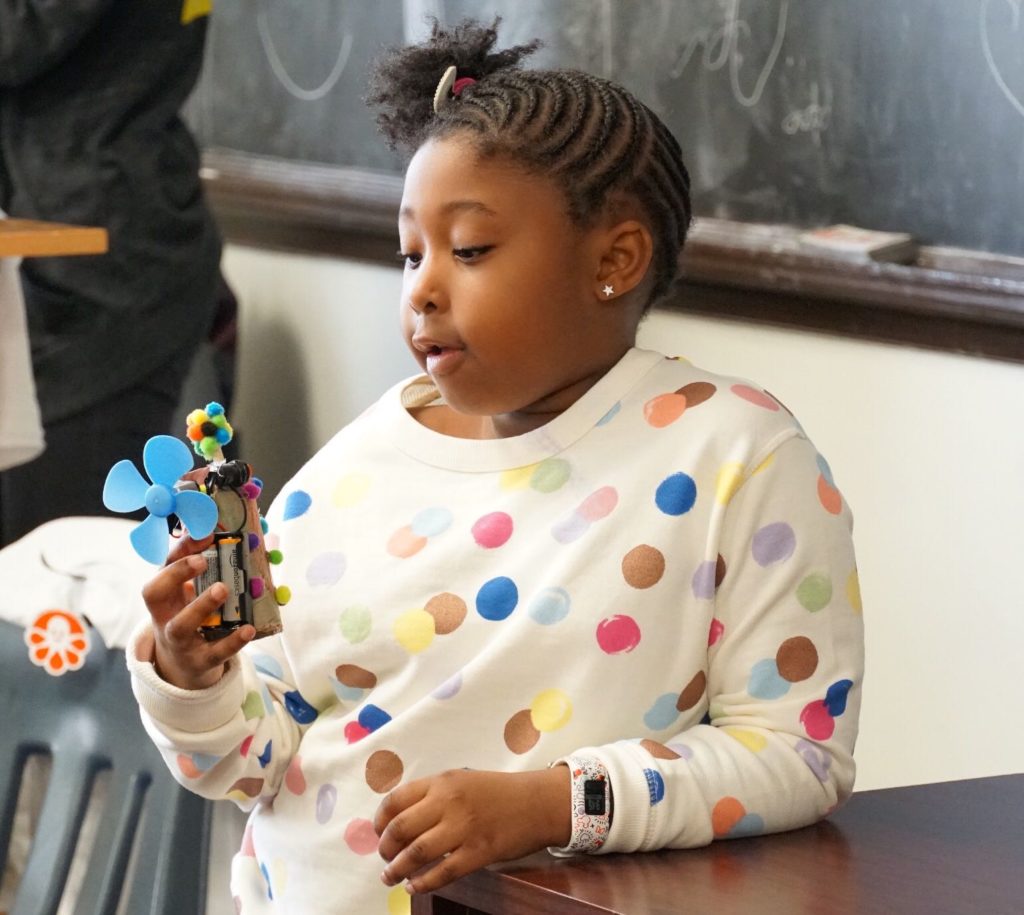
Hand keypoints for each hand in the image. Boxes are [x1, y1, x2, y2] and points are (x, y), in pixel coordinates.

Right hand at [140, 533, 254, 689]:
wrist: (185, 667)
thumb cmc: (190, 619)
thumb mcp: (190, 595)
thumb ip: (202, 568)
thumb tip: (221, 532)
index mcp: (163, 596)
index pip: (160, 568)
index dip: (177, 552)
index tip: (202, 536)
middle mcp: (164, 616)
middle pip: (155, 594)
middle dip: (176, 574)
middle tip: (202, 560)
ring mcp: (179, 641)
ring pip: (181, 626)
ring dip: (201, 606)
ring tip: (223, 589)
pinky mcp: (200, 661)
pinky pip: (215, 652)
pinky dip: (232, 641)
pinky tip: (248, 628)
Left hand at [374, 766, 570, 894]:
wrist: (536, 802)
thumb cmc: (497, 792)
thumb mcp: (461, 780)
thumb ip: (433, 795)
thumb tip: (400, 820)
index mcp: (442, 782)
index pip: (396, 799)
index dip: (380, 820)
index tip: (378, 833)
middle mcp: (448, 802)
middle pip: (401, 828)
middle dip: (386, 847)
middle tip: (385, 857)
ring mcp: (464, 828)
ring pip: (418, 852)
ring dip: (397, 868)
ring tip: (390, 876)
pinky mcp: (479, 852)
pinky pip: (443, 872)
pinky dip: (423, 882)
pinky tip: (414, 887)